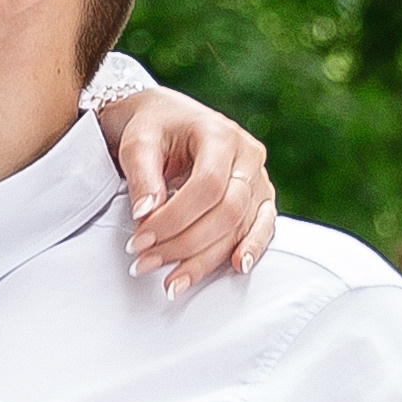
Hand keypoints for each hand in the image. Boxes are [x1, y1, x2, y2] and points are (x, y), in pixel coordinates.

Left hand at [95, 85, 277, 296]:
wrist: (168, 119)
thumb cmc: (154, 128)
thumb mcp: (138, 143)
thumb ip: (142, 176)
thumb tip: (146, 215)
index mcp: (220, 133)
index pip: (206, 186)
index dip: (173, 219)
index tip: (138, 241)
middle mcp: (247, 155)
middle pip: (228, 211)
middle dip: (185, 244)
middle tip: (145, 262)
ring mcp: (258, 177)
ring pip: (241, 226)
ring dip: (205, 259)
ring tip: (172, 282)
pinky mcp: (260, 197)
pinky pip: (264, 227)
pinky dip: (252, 249)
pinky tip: (238, 267)